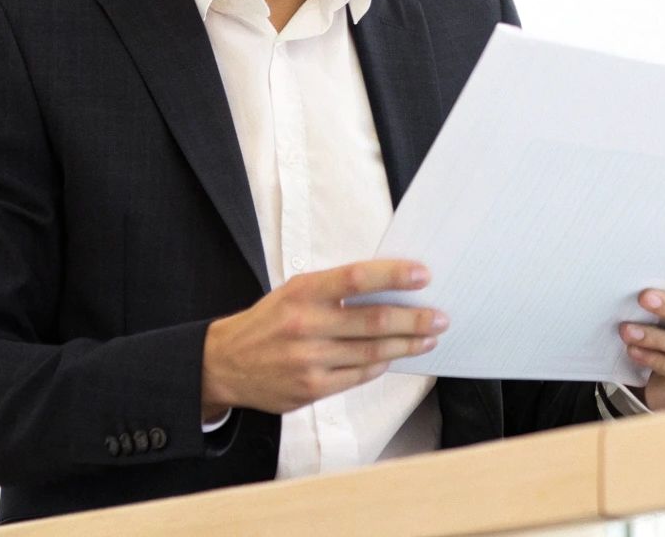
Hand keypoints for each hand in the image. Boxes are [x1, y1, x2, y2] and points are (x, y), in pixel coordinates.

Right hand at [200, 259, 446, 418]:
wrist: (224, 364)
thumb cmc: (270, 321)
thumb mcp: (294, 292)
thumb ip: (336, 289)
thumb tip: (390, 286)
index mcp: (303, 293)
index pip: (356, 278)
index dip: (393, 275)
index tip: (423, 276)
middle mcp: (306, 326)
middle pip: (374, 321)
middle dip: (415, 319)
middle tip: (440, 318)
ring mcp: (309, 360)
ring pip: (372, 352)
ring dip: (407, 345)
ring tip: (428, 338)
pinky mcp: (311, 388)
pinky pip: (359, 376)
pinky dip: (381, 365)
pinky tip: (395, 356)